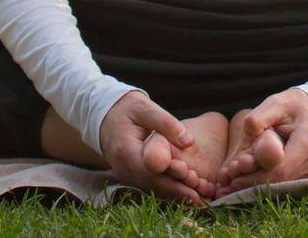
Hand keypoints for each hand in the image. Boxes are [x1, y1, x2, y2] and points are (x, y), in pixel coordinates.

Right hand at [97, 90, 207, 206]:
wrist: (106, 116)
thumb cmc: (127, 110)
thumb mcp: (145, 108)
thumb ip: (166, 123)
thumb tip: (189, 141)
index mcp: (125, 151)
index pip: (151, 171)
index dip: (173, 180)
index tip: (194, 185)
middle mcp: (124, 168)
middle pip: (153, 184)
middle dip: (177, 192)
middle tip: (201, 199)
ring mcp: (126, 174)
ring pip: (152, 188)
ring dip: (174, 194)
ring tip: (198, 199)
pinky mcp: (132, 175)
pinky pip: (150, 184)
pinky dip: (167, 188)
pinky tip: (185, 192)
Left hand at [213, 88, 307, 197]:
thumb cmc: (300, 105)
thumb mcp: (279, 102)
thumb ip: (261, 116)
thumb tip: (247, 130)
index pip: (279, 170)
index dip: (254, 178)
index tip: (232, 178)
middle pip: (280, 181)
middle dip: (252, 184)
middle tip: (228, 184)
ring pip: (285, 184)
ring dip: (260, 184)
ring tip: (235, 181)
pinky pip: (291, 181)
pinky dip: (272, 181)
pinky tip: (253, 177)